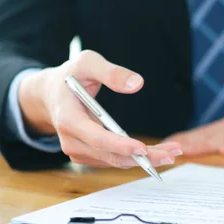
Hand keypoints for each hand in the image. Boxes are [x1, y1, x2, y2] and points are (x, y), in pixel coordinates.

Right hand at [18, 50, 181, 168]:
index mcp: (68, 119)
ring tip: (172, 153)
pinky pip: (114, 160)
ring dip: (144, 160)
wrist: (51, 93)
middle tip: (172, 154)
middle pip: (111, 155)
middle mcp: (71, 141)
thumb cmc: (72, 74)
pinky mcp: (87, 155)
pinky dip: (135, 158)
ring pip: (115, 161)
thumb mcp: (87, 62)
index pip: (96, 138)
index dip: (120, 145)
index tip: (142, 148)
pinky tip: (155, 153)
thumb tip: (137, 83)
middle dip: (143, 157)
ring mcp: (78, 151)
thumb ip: (111, 72)